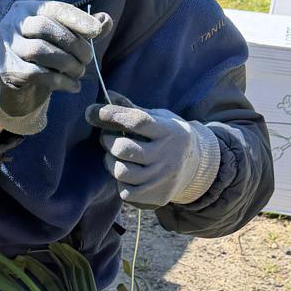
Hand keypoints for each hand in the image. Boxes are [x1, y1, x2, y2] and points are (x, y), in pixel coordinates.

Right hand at [0, 1, 112, 134]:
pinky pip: (35, 73)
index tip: (97, 32)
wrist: (21, 89)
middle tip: (88, 59)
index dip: (77, 19)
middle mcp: (12, 23)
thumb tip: (106, 20)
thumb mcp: (65, 41)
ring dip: (67, 63)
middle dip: (73, 44)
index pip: (54, 8)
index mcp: (28, 9)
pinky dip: (59, 81)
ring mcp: (6, 46)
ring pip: (39, 50)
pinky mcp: (6, 70)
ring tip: (79, 72)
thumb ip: (84, 30)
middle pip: (44, 27)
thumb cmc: (46, 58)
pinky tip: (73, 87)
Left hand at [87, 93, 220, 206]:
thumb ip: (134, 110)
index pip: (138, 121)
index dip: (113, 115)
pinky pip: (126, 192)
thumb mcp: (159, 118)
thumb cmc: (170, 137)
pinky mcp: (158, 196)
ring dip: (110, 161)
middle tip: (107, 137)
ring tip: (114, 155)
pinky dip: (120, 182)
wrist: (197, 166)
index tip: (93, 111)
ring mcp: (162, 178)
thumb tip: (108, 94)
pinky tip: (126, 173)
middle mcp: (168, 156)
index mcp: (169, 131)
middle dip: (108, 141)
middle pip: (124, 148)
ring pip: (122, 172)